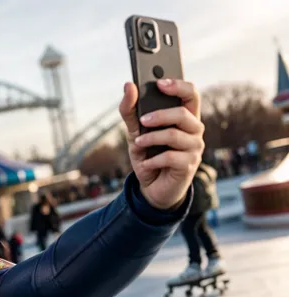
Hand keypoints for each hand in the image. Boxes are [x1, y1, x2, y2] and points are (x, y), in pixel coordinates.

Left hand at [119, 79, 204, 209]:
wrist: (151, 187)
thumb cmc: (148, 155)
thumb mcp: (135, 132)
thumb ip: (131, 111)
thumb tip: (129, 86)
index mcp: (185, 117)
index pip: (191, 94)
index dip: (179, 86)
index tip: (160, 83)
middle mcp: (194, 130)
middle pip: (183, 114)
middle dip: (160, 115)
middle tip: (142, 121)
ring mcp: (194, 148)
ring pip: (175, 135)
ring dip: (151, 139)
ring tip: (137, 144)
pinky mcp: (189, 165)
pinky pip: (170, 157)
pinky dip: (152, 160)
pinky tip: (145, 164)